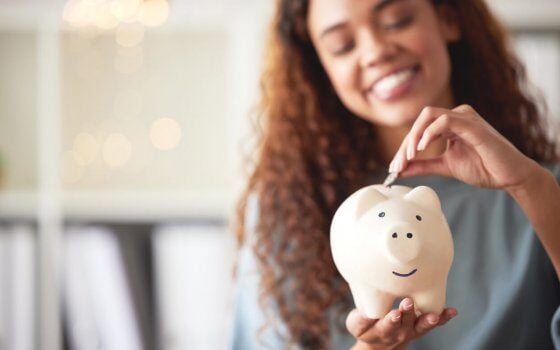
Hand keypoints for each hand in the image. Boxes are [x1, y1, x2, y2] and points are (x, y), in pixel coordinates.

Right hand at [346, 298, 456, 349]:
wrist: (379, 344)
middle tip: (408, 302)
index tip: (395, 313)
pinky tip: (452, 311)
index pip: (387, 326)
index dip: (391, 320)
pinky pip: (434, 323)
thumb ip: (361, 318)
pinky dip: (444, 318)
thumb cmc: (366, 328)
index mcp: (382, 331)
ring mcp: (412, 330)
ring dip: (428, 320)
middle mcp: (400, 333)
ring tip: (435, 315)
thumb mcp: (357, 325)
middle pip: (405, 325)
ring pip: (422, 326)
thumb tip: (367, 310)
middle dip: (408, 313)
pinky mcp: (421, 326)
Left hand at [389, 104, 542, 192]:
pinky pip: (445, 120)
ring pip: (429, 117)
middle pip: (421, 120)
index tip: (395, 167)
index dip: (404, 148)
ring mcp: (465, 118)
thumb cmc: (484, 168)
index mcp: (450, 124)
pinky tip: (422, 148)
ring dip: (414, 137)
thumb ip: (423, 165)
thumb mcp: (445, 166)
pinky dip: (430, 133)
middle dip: (405, 143)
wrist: (510, 177)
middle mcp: (457, 116)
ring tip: (409, 157)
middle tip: (398, 165)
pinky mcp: (473, 125)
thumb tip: (400, 170)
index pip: (420, 129)